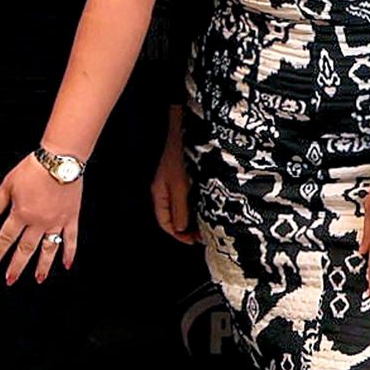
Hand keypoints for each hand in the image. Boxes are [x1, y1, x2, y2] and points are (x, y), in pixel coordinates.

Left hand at [0, 154, 81, 283]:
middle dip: (17, 266)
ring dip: (43, 266)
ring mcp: (56, 222)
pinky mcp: (71, 218)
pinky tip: (67, 265)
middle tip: (10, 280)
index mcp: (21, 213)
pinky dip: (70, 253)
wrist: (59, 160)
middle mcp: (38, 222)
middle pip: (26, 249)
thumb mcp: (8, 183)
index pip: (6, 238)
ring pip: (48, 249)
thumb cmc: (33, 168)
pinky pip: (71, 240)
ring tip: (38, 279)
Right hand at [150, 109, 199, 244]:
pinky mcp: (185, 173)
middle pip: (174, 215)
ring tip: (210, 221)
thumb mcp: (181, 186)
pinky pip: (189, 194)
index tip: (194, 241)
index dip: (179, 235)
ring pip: (184, 206)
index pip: (165, 222)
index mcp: (160, 193)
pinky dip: (198, 203)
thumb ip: (180, 209)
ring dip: (195, 215)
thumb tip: (181, 228)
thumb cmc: (180, 155)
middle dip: (189, 227)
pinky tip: (209, 204)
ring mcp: (175, 180)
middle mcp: (166, 188)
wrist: (185, 127)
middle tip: (206, 234)